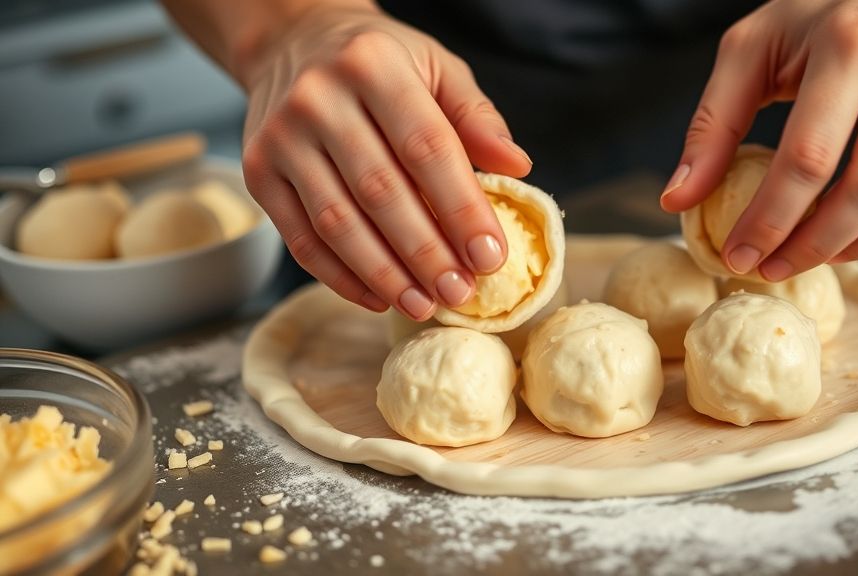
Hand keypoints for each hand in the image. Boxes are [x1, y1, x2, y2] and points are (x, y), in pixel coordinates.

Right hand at [238, 5, 532, 318]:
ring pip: (338, 224)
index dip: (461, 209)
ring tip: (424, 305)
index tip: (491, 257)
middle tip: (461, 293)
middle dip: (426, 253)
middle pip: (381, 192)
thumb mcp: (435, 67)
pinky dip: (341, 277)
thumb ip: (475, 117)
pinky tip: (378, 297)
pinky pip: (301, 239)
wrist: (293, 42)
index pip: (426, 148)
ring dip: (385, 275)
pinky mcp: (258, 173)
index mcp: (373, 64)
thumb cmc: (378, 61)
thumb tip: (518, 167)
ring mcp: (281, 138)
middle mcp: (318, 99)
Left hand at [661, 0, 857, 280]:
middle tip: (765, 269)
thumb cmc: (812, 20)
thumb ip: (712, 126)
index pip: (809, 158)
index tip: (735, 255)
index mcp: (850, 47)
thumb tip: (677, 200)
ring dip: (848, 250)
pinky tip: (842, 242)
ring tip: (798, 259)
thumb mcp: (748, 52)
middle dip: (807, 245)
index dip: (769, 219)